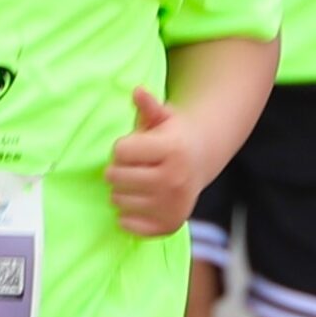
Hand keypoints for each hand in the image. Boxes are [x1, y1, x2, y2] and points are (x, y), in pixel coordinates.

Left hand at [108, 87, 207, 237]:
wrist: (201, 161)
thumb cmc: (174, 136)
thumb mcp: (163, 117)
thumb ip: (148, 106)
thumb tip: (137, 91)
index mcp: (172, 150)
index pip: (119, 152)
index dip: (122, 147)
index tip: (135, 147)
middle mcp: (174, 180)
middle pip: (115, 177)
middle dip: (118, 169)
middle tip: (134, 166)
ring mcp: (172, 206)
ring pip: (117, 200)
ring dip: (121, 191)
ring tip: (137, 183)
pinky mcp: (169, 226)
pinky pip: (126, 224)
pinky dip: (126, 215)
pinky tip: (139, 202)